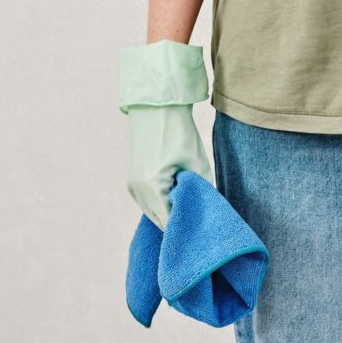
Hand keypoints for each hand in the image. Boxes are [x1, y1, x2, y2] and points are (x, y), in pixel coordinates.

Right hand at [119, 39, 211, 229]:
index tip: (200, 235)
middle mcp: (138, 190)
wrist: (156, 107)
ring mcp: (132, 186)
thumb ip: (203, 193)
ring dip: (169, 214)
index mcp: (153, 187)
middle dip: (178, 225)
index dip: (185, 231)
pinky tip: (176, 200)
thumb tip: (209, 212)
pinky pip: (148, 202)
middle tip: (198, 227)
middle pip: (160, 222)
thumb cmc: (179, 132)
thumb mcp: (197, 164)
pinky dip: (161, 204)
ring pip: (153, 213)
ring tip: (189, 211)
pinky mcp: (132, 180)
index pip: (170, 224)